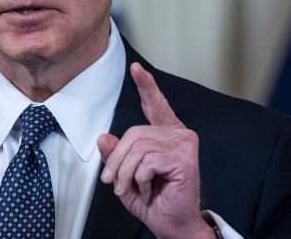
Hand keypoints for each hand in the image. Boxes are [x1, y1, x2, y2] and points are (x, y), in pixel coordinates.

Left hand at [97, 63, 213, 238]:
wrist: (171, 225)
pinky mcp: (185, 158)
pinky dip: (139, 178)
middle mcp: (178, 134)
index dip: (146, 85)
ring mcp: (184, 144)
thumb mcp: (124, 176)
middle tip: (114, 183)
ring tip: (131, 188)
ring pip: (137, 148)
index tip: (136, 68)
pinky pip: (146, 161)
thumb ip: (116, 155)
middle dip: (117, 160)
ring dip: (125, 173)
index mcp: (165, 135)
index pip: (154, 105)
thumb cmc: (153, 201)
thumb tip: (104, 137)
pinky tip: (149, 188)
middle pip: (133, 133)